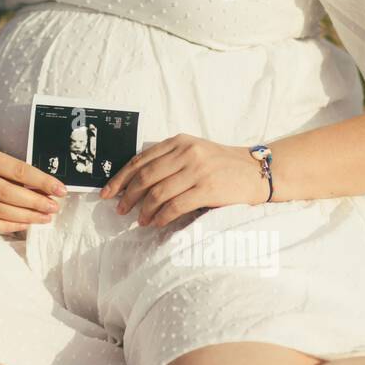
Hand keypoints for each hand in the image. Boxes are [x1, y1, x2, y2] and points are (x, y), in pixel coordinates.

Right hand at [0, 134, 67, 234]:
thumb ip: (13, 171)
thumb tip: (44, 191)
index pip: (17, 170)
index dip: (41, 181)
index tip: (60, 190)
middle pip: (8, 194)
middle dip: (35, 203)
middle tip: (54, 208)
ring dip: (25, 217)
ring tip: (44, 217)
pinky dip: (8, 226)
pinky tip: (24, 224)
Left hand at [98, 133, 269, 227]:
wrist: (256, 171)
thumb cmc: (221, 164)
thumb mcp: (193, 152)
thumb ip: (168, 159)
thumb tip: (134, 181)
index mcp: (178, 141)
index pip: (140, 160)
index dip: (121, 178)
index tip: (108, 192)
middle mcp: (186, 152)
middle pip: (146, 176)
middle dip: (128, 195)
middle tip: (120, 210)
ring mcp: (197, 170)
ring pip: (158, 192)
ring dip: (144, 209)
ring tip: (139, 220)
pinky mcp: (208, 189)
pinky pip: (175, 205)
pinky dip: (162, 216)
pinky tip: (156, 222)